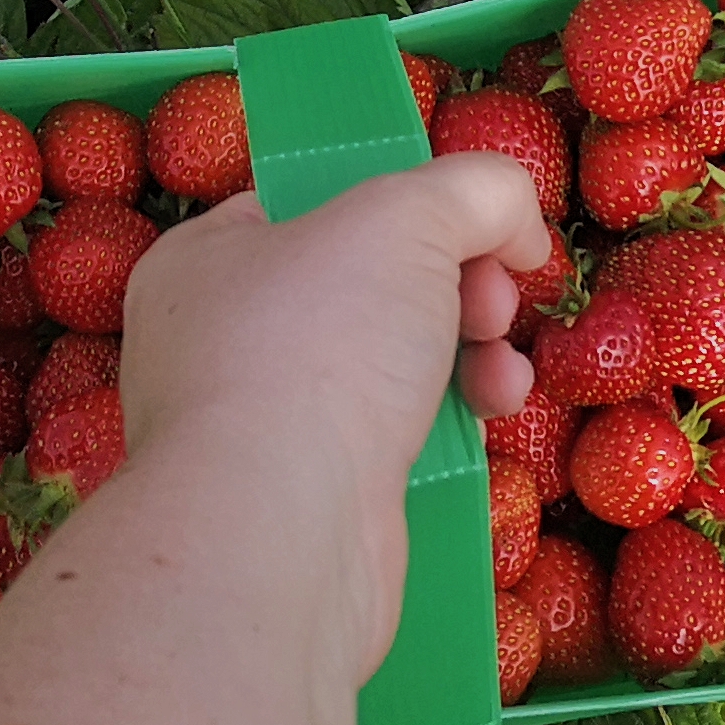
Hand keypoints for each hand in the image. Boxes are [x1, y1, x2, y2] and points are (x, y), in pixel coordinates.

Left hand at [114, 154, 549, 674]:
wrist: (280, 536)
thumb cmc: (314, 351)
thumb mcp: (407, 216)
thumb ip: (474, 189)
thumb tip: (517, 221)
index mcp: (207, 261)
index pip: (315, 206)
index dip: (406, 203)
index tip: (474, 223)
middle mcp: (222, 343)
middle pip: (371, 285)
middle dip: (457, 283)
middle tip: (494, 297)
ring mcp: (266, 431)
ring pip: (395, 366)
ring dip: (471, 352)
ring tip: (501, 364)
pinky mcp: (315, 503)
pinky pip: (399, 442)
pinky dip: (452, 425)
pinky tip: (490, 413)